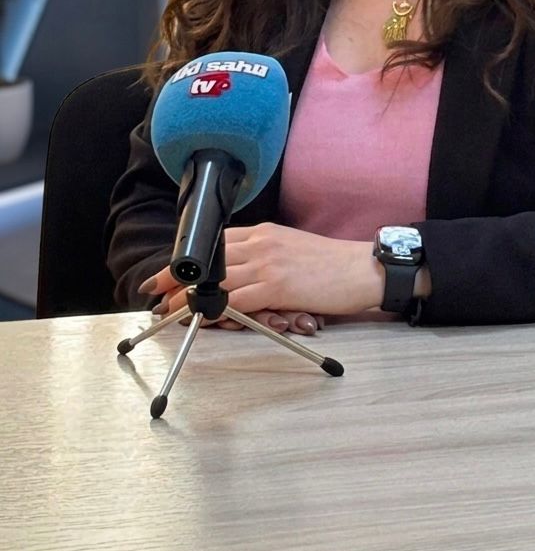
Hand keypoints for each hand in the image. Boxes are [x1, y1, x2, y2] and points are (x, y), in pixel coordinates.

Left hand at [139, 222, 384, 319]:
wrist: (364, 268)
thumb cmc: (332, 265)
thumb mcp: (293, 250)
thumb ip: (266, 257)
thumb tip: (242, 276)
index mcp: (265, 233)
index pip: (216, 242)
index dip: (188, 258)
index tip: (167, 271)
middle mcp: (262, 244)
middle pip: (209, 259)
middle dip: (177, 276)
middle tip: (154, 290)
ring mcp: (268, 264)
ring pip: (217, 280)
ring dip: (188, 297)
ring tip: (167, 310)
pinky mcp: (278, 286)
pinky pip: (238, 299)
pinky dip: (216, 309)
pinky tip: (201, 316)